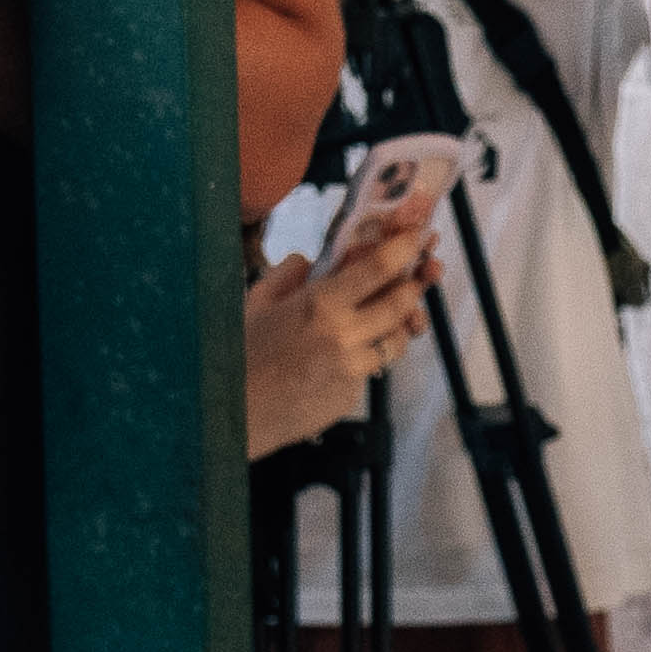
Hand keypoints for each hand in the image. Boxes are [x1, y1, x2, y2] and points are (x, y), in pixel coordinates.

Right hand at [240, 227, 431, 455]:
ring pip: (394, 343)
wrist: (231, 413)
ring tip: (391, 318)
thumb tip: (310, 263)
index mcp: (321, 304)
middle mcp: (344, 336)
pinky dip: (365, 357)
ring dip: (398, 327)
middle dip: (415, 287)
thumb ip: (288, 275)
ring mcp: (351, 370)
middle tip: (419, 276)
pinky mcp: (350, 396)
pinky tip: (343, 356)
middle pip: (400, 306)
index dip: (404, 249)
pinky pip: (369, 370)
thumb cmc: (238, 355)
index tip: (417, 237)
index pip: (378, 269)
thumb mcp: (256, 302)